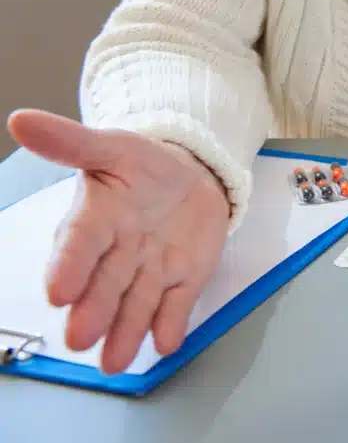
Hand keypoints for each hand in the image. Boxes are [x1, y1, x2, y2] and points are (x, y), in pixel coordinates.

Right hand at [6, 109, 230, 373]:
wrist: (191, 173)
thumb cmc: (144, 165)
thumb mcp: (112, 146)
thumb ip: (72, 142)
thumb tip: (21, 120)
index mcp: (97, 219)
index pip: (79, 245)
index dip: (69, 267)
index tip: (58, 292)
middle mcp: (118, 252)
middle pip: (104, 284)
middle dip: (93, 311)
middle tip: (80, 338)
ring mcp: (151, 268)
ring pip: (136, 304)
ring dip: (125, 332)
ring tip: (114, 362)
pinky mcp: (184, 278)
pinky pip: (177, 304)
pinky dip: (172, 324)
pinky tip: (166, 343)